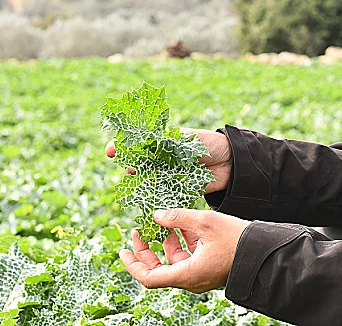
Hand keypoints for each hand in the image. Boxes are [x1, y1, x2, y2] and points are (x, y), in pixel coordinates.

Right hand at [106, 127, 231, 192]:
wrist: (231, 162)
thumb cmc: (209, 144)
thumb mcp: (187, 138)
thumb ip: (167, 142)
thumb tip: (145, 143)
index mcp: (162, 144)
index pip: (136, 145)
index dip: (122, 147)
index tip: (111, 150)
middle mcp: (161, 161)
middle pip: (138, 166)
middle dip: (129, 168)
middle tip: (127, 169)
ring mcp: (168, 177)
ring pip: (148, 183)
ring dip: (139, 186)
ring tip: (134, 187)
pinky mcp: (177, 191)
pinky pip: (162, 197)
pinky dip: (154, 201)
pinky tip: (146, 204)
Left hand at [119, 209, 249, 291]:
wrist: (265, 252)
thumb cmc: (237, 239)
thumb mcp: (206, 222)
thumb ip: (178, 218)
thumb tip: (156, 215)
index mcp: (187, 274)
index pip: (149, 277)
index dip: (133, 263)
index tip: (124, 249)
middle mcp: (192, 279)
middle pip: (160, 269)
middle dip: (147, 250)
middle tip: (138, 232)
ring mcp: (201, 274)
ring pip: (175, 260)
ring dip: (167, 241)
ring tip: (165, 221)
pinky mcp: (210, 267)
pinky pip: (190, 257)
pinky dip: (183, 242)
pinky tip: (185, 224)